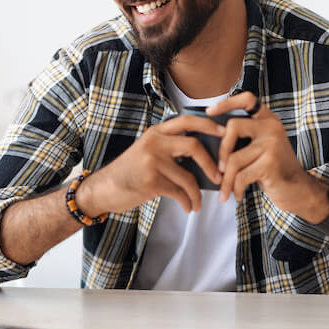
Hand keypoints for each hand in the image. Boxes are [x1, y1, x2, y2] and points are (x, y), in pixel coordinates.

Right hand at [78, 114, 224, 215]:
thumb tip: (204, 158)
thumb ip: (170, 149)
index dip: (209, 124)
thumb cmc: (129, 172)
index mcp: (156, 133)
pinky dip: (188, 202)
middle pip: (194, 145)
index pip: (187, 120)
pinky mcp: (151, 181)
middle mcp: (155, 142)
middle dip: (211, 163)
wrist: (103, 189)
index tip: (225, 132)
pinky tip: (188, 207)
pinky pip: (179, 192)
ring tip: (199, 203)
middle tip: (220, 175)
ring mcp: (152, 161)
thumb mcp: (147, 152)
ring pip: (188, 176)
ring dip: (198, 193)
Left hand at [205, 92, 326, 221]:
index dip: (226, 103)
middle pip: (233, 127)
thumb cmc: (274, 170)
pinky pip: (241, 176)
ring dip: (226, 180)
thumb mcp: (262, 147)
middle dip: (221, 151)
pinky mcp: (270, 163)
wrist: (299, 190)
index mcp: (268, 120)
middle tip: (219, 170)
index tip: (209, 111)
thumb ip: (245, 138)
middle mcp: (271, 127)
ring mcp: (272, 144)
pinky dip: (235, 188)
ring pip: (234, 158)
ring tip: (225, 191)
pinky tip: (238, 195)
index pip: (247, 99)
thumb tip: (211, 137)